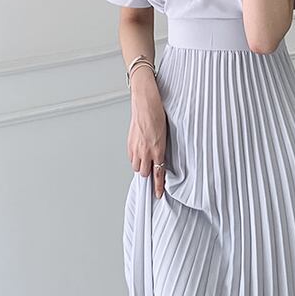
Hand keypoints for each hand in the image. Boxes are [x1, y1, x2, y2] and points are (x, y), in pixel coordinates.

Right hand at [127, 74, 166, 198]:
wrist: (145, 101)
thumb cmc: (158, 113)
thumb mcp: (165, 133)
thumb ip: (162, 148)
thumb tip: (160, 157)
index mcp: (158, 149)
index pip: (158, 173)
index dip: (158, 186)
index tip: (158, 194)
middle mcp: (146, 150)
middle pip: (145, 173)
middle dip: (148, 174)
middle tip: (151, 170)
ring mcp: (136, 147)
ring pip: (136, 166)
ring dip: (141, 166)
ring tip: (145, 160)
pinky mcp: (129, 142)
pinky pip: (131, 157)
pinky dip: (135, 157)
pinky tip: (139, 152)